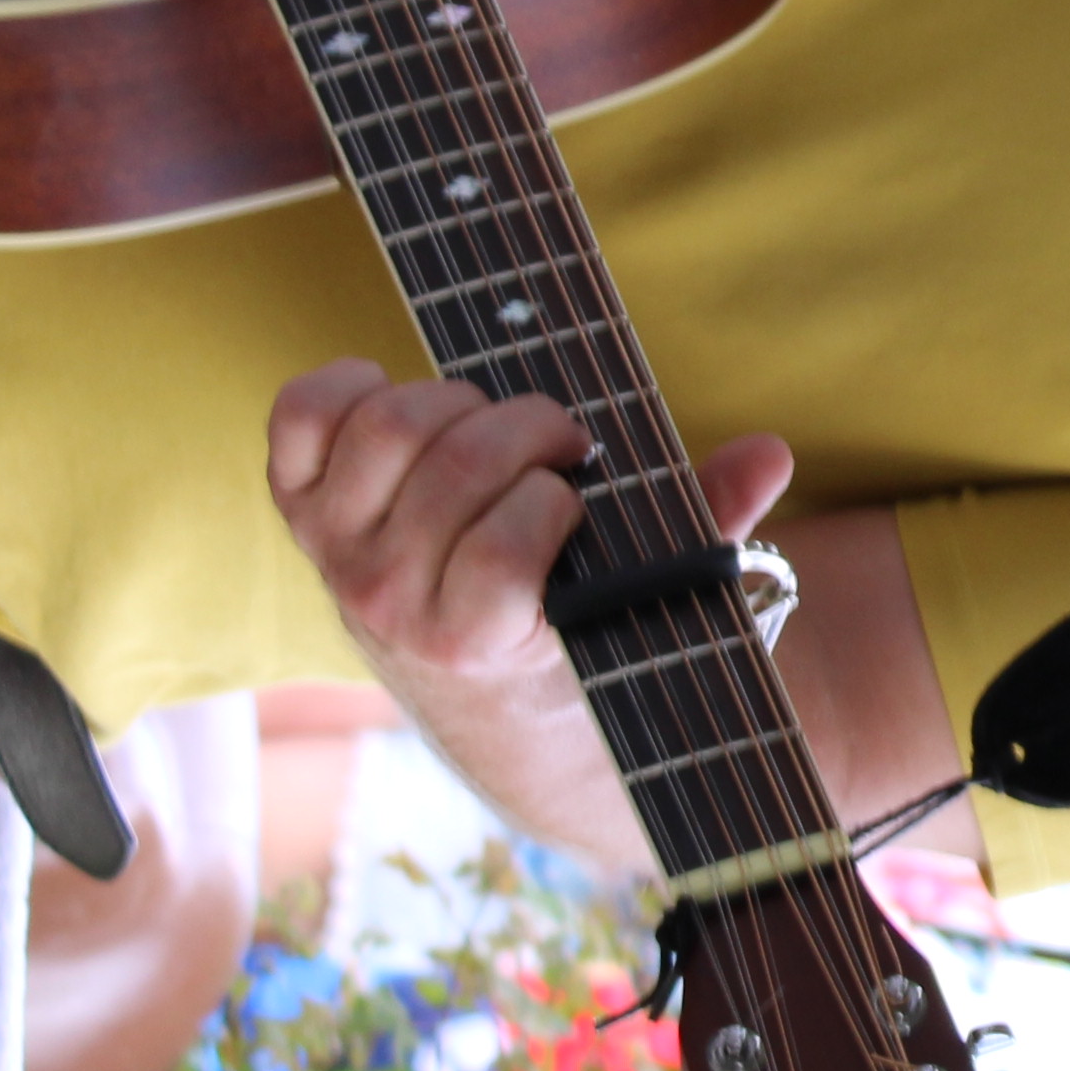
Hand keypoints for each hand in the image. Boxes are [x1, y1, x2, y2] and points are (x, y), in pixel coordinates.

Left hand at [269, 362, 794, 687]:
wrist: (476, 687)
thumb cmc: (572, 625)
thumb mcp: (640, 600)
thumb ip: (706, 526)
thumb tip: (769, 457)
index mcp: (472, 639)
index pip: (504, 544)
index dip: (554, 498)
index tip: (580, 496)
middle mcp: (387, 601)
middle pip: (453, 463)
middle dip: (528, 429)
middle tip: (561, 446)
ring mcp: (334, 553)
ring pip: (386, 426)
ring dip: (457, 400)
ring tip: (496, 425)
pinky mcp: (300, 507)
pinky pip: (303, 415)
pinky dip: (350, 383)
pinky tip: (402, 397)